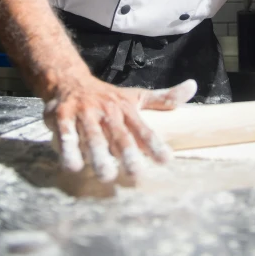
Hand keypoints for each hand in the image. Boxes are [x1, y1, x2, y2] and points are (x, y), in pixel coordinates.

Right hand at [44, 75, 196, 181]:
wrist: (70, 80)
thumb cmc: (107, 97)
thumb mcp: (136, 96)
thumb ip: (162, 99)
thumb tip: (192, 88)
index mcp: (126, 108)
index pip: (142, 129)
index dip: (154, 144)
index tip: (166, 160)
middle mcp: (107, 111)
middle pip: (118, 135)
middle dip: (127, 153)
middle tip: (135, 173)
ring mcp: (84, 113)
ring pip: (92, 136)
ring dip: (98, 155)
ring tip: (106, 175)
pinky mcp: (62, 117)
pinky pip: (65, 134)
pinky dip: (68, 148)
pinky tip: (73, 164)